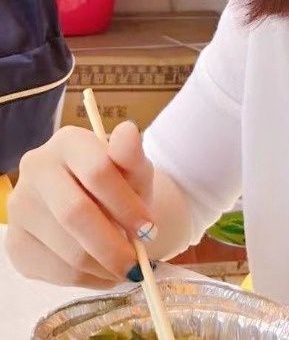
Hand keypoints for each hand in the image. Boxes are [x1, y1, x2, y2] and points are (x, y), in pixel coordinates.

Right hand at [6, 121, 156, 287]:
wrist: (100, 206)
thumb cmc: (121, 183)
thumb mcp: (135, 168)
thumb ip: (132, 154)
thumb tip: (127, 132)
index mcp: (67, 141)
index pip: (96, 171)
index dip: (126, 205)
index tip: (149, 229)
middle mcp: (35, 168)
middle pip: (74, 213)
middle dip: (112, 245)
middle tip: (138, 264)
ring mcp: (20, 207)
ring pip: (66, 249)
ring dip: (103, 267)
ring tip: (125, 267)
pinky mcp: (16, 242)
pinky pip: (55, 271)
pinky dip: (88, 279)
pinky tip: (105, 272)